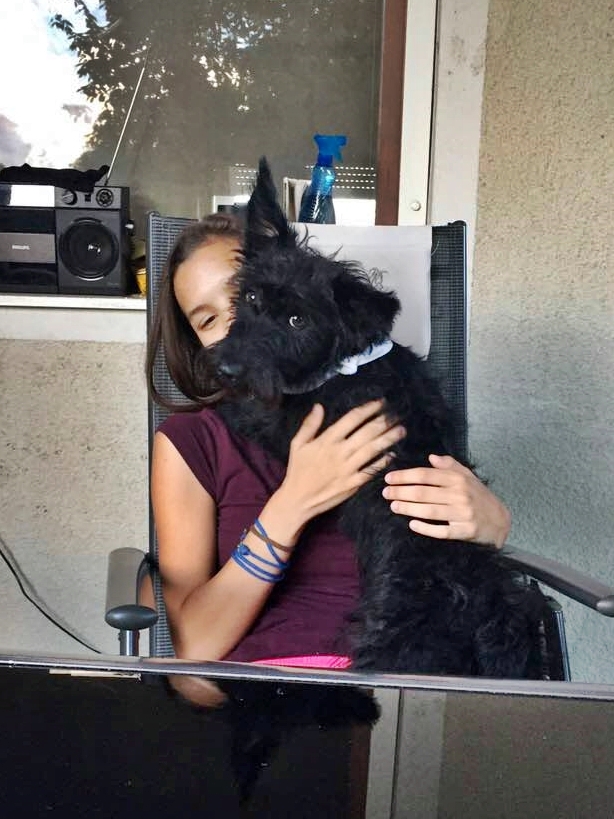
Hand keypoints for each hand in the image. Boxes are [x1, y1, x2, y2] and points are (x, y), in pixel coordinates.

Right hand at [278, 400, 405, 522]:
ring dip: (388, 438)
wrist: (297, 499)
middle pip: (367, 432)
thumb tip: (319, 406)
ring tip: (401, 430)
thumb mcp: (297, 444)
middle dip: (384, 421)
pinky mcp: (352, 483)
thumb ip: (309, 425)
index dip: (368, 409)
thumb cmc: (297, 470)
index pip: (352, 419)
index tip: (380, 403)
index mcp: (327, 440)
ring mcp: (347, 468)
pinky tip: (392, 455)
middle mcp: (340, 452)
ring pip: (372, 450)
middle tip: (396, 415)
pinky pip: (371, 470)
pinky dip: (383, 462)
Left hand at [382, 454, 510, 547]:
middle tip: (386, 493)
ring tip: (393, 506)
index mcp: (458, 479)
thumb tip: (431, 457)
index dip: (405, 476)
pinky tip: (412, 524)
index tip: (388, 478)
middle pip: (423, 493)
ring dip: (408, 508)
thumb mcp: (468, 476)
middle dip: (401, 492)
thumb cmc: (479, 496)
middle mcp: (460, 494)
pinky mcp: (465, 531)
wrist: (500, 521)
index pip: (425, 475)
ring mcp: (463, 513)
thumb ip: (449, 465)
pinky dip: (426, 528)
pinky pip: (442, 531)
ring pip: (429, 511)